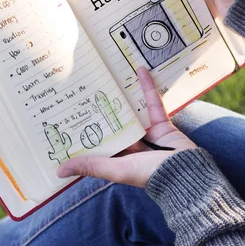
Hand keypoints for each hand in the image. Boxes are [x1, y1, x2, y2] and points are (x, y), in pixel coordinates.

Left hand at [57, 68, 196, 187]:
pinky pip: (152, 102)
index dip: (84, 131)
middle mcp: (131, 145)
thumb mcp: (116, 169)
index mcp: (119, 158)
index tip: (68, 115)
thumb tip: (58, 171)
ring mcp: (147, 133)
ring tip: (109, 76)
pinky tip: (139, 70)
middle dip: (101, 109)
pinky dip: (147, 87)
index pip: (98, 142)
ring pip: (132, 111)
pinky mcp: (162, 123)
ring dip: (123, 95)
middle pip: (114, 123)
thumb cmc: (148, 175)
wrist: (186, 173)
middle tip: (85, 88)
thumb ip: (91, 166)